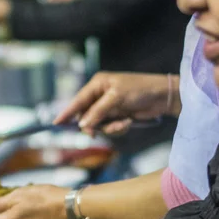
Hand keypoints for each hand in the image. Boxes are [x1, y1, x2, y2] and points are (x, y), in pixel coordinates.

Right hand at [55, 72, 179, 135]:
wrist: (162, 97)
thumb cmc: (140, 90)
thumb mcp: (116, 99)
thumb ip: (98, 112)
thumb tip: (82, 125)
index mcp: (97, 84)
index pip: (78, 100)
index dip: (67, 112)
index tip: (56, 123)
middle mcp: (100, 95)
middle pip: (86, 116)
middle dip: (94, 125)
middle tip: (95, 134)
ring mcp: (109, 107)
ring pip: (99, 124)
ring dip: (110, 127)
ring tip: (124, 123)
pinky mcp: (118, 116)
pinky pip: (110, 127)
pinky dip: (118, 128)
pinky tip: (129, 122)